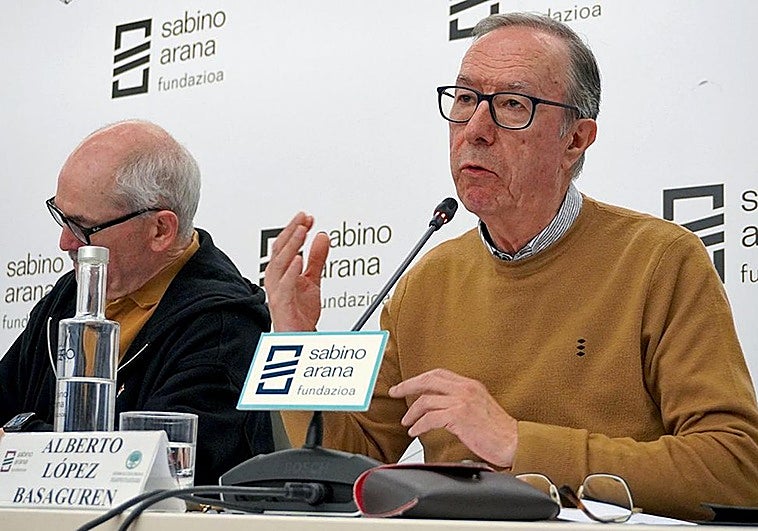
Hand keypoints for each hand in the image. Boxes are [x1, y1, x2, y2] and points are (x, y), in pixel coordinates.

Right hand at [265, 212, 329, 331]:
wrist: (298, 338)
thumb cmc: (299, 313)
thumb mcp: (313, 280)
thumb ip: (317, 259)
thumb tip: (322, 236)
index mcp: (282, 272)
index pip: (286, 245)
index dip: (295, 229)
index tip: (307, 217)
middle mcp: (276, 280)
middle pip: (280, 250)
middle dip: (291, 232)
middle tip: (304, 218)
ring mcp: (277, 291)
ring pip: (279, 263)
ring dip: (291, 245)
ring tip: (301, 231)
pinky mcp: (281, 304)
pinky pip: (283, 286)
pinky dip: (290, 272)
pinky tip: (298, 260)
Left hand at [389, 368, 517, 467]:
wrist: (514, 442)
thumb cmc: (499, 430)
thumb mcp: (480, 406)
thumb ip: (461, 400)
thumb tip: (439, 405)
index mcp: (470, 385)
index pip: (438, 374)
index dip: (419, 378)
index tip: (407, 385)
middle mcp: (465, 389)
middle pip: (428, 380)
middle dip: (407, 386)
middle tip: (395, 392)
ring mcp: (462, 401)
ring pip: (426, 400)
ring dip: (412, 412)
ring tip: (407, 422)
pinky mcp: (459, 417)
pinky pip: (430, 418)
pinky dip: (419, 425)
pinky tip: (415, 431)